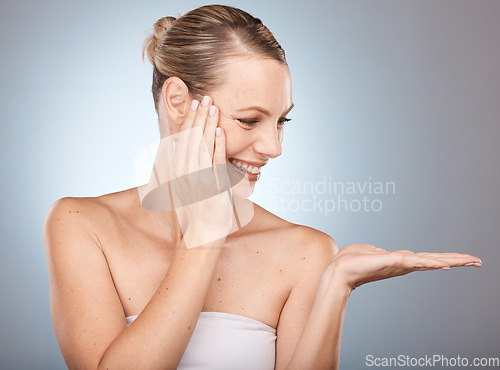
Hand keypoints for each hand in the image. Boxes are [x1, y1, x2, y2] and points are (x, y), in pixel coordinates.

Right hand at [142, 96, 233, 247]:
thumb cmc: (196, 211)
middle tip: (204, 98)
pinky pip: (215, 162)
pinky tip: (221, 131)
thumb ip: (180, 167)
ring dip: (208, 126)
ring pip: (202, 147)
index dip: (189, 122)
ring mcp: (198, 180)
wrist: (203, 235)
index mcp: (178, 172)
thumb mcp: (184, 186)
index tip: (193, 106)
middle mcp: (185, 174)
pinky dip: (218, 145)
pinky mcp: (212, 186)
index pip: (183, 141)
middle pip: (191, 139)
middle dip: (198, 117)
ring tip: (212, 107)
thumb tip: (174, 147)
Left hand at [330, 244, 481, 290]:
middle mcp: (403, 264)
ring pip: (431, 261)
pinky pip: (417, 262)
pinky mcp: (394, 262)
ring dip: (452, 261)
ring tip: (471, 261)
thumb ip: (376, 251)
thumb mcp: (367, 251)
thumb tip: (376, 250)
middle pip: (435, 261)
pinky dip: (433, 263)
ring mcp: (400, 265)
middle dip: (456, 261)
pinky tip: (446, 264)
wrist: (338, 270)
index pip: (426, 259)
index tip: (458, 260)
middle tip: (477, 261)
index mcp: (399, 260)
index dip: (443, 259)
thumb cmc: (350, 261)